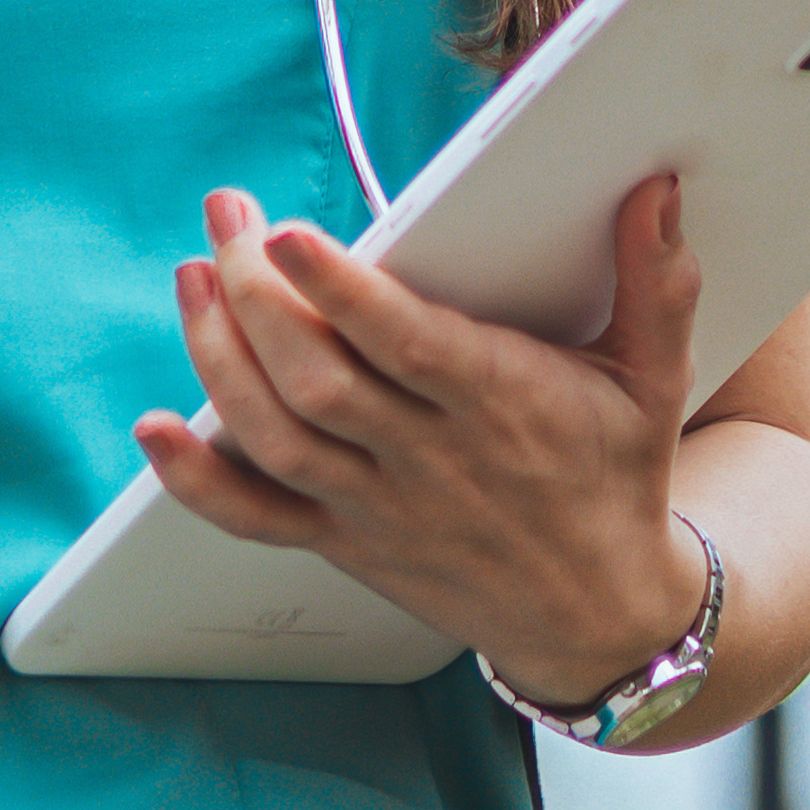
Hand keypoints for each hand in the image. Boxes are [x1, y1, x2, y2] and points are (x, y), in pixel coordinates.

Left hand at [138, 168, 707, 709]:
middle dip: (254, 293)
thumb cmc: (620, 479)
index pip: (405, 344)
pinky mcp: (345, 542)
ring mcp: (378, 506)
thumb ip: (657, 281)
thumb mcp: (657, 377)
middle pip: (319, 378)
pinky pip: (257, 518)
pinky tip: (152, 429)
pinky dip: (196, 481)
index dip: (338, 289)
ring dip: (217, 358)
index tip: (286, 233)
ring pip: (276, 435)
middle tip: (224, 217)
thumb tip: (657, 190)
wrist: (599, 619)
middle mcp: (431, 459)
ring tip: (192, 280)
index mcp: (503, 405)